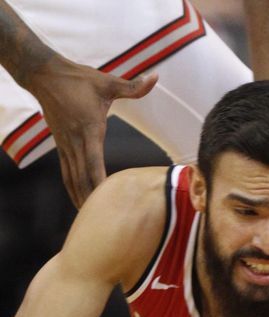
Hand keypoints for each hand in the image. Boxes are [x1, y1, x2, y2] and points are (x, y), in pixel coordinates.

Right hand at [27, 55, 157, 207]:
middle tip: (103, 221)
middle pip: (83, 178)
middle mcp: (75, 141)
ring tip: (91, 218)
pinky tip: (79, 200)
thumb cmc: (79, 79)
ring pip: (72, 178)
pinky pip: (66, 172)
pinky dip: (72, 187)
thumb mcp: (107, 81)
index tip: (108, 201)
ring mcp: (65, 144)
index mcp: (88, 130)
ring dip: (81, 198)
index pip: (95, 163)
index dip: (100, 184)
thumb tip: (155, 78)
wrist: (44, 74)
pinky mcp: (61, 145)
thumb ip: (132, 86)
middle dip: (92, 200)